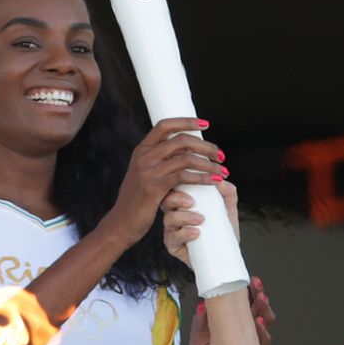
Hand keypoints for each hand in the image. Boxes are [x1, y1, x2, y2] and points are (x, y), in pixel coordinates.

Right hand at [101, 118, 222, 245]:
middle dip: (205, 146)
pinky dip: (202, 178)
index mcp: (141, 150)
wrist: (121, 223)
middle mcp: (144, 157)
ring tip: (222, 171)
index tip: (206, 124)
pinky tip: (213, 182)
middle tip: (220, 155)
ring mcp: (148, 171)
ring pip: (186, 158)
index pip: (165, 125)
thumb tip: (184, 150)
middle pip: (181, 140)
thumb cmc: (138, 200)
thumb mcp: (143, 174)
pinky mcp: (154, 188)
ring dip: (208, 164)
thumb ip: (158, 161)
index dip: (186, 122)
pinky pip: (184, 176)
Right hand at [161, 180, 238, 267]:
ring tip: (200, 219)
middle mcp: (175, 214)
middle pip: (166, 201)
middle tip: (192, 202)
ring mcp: (172, 230)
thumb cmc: (223, 230)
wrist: (225, 256)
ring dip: (184, 217)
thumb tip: (221, 180)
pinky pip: (172, 238)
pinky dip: (184, 233)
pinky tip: (196, 233)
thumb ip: (227, 192)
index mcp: (184, 203)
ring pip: (169, 219)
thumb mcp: (228, 208)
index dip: (177, 183)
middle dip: (176, 198)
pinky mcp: (173, 246)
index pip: (175, 188)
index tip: (190, 180)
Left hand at [190, 277, 274, 344]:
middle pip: (258, 307)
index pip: (244, 301)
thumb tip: (202, 305)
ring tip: (260, 299)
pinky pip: (263, 340)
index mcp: (233, 320)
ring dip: (264, 308)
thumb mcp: (199, 335)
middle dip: (259, 294)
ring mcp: (252, 339)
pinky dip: (262, 330)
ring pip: (265, 320)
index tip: (248, 280)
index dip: (248, 289)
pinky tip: (258, 321)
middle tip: (256, 285)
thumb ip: (200, 320)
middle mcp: (245, 328)